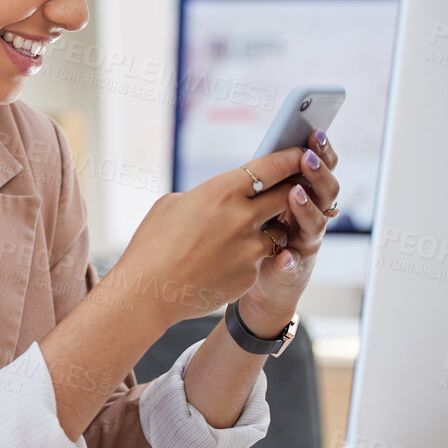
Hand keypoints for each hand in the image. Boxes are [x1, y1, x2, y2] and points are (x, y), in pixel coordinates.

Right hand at [100, 147, 310, 329]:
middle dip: (292, 191)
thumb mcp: (173, 204)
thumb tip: (222, 195)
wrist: (147, 293)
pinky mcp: (250, 274)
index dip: (290, 158)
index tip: (300, 154)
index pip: (271, 167)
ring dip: (272, 228)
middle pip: (287, 196)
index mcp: (222, 191)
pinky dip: (252, 256)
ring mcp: (250, 249)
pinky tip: (228, 260)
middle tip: (292, 188)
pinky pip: (262, 259)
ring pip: (279, 231)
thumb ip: (206, 195)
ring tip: (250, 231)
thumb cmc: (152, 245)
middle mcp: (243, 217)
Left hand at [241, 127, 339, 332]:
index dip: (322, 151)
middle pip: (326, 191)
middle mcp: (312, 216)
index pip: (321, 169)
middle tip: (306, 157)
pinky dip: (289, 260)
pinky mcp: (291, 270)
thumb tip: (272, 146)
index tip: (316, 132)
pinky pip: (292, 265)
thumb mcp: (266, 200)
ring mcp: (305, 243)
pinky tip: (284, 256)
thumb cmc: (263, 231)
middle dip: (318, 173)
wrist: (261, 281)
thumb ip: (272, 179)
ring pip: (316, 224)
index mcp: (307, 195)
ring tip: (294, 194)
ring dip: (306, 208)